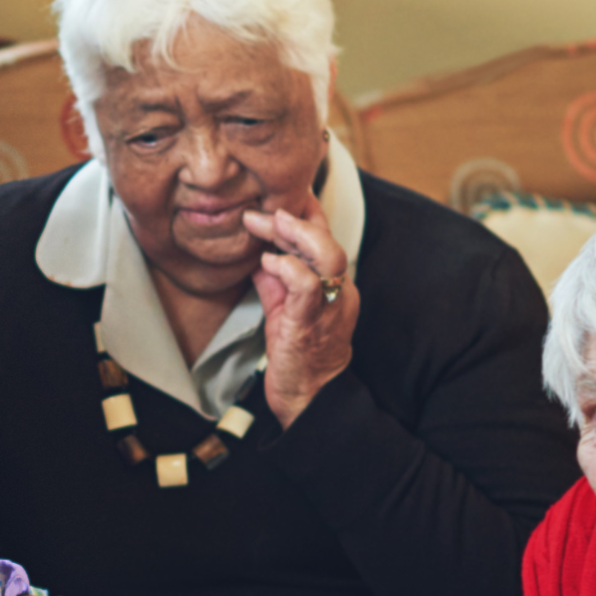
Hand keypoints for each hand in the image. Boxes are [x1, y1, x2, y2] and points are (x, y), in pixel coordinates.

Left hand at [244, 196, 359, 428]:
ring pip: (327, 255)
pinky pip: (307, 286)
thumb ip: (275, 281)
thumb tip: (257, 254)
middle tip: (260, 210)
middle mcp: (338, 290)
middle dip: (294, 218)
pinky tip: (268, 262)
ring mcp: (329, 306)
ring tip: (270, 222)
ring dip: (296, 235)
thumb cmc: (298, 356)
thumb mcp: (284, 310)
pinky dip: (287, 268)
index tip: (275, 197)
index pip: (323, 237)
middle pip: (326, 239)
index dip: (304, 212)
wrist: (310, 399)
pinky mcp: (312, 323)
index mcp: (333, 284)